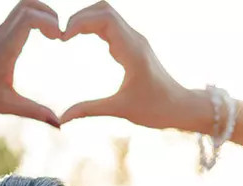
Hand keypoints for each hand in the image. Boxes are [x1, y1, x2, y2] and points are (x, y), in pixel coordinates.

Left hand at [0, 0, 60, 126]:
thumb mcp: (5, 106)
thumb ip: (34, 112)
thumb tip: (59, 124)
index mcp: (3, 49)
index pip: (29, 18)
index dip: (49, 22)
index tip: (60, 38)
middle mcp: (0, 35)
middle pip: (27, 4)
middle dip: (49, 13)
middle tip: (59, 34)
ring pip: (21, 8)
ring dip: (41, 14)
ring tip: (54, 35)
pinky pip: (16, 18)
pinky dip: (33, 20)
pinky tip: (41, 38)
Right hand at [59, 1, 213, 132]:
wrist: (181, 108)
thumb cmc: (156, 109)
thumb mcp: (120, 110)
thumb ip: (89, 110)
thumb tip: (62, 119)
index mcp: (132, 50)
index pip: (104, 18)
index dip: (80, 22)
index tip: (63, 38)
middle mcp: (134, 39)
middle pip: (104, 9)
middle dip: (79, 17)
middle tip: (62, 36)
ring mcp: (135, 40)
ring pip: (107, 14)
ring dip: (86, 20)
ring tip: (67, 36)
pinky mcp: (133, 46)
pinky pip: (111, 26)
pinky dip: (93, 27)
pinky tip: (81, 40)